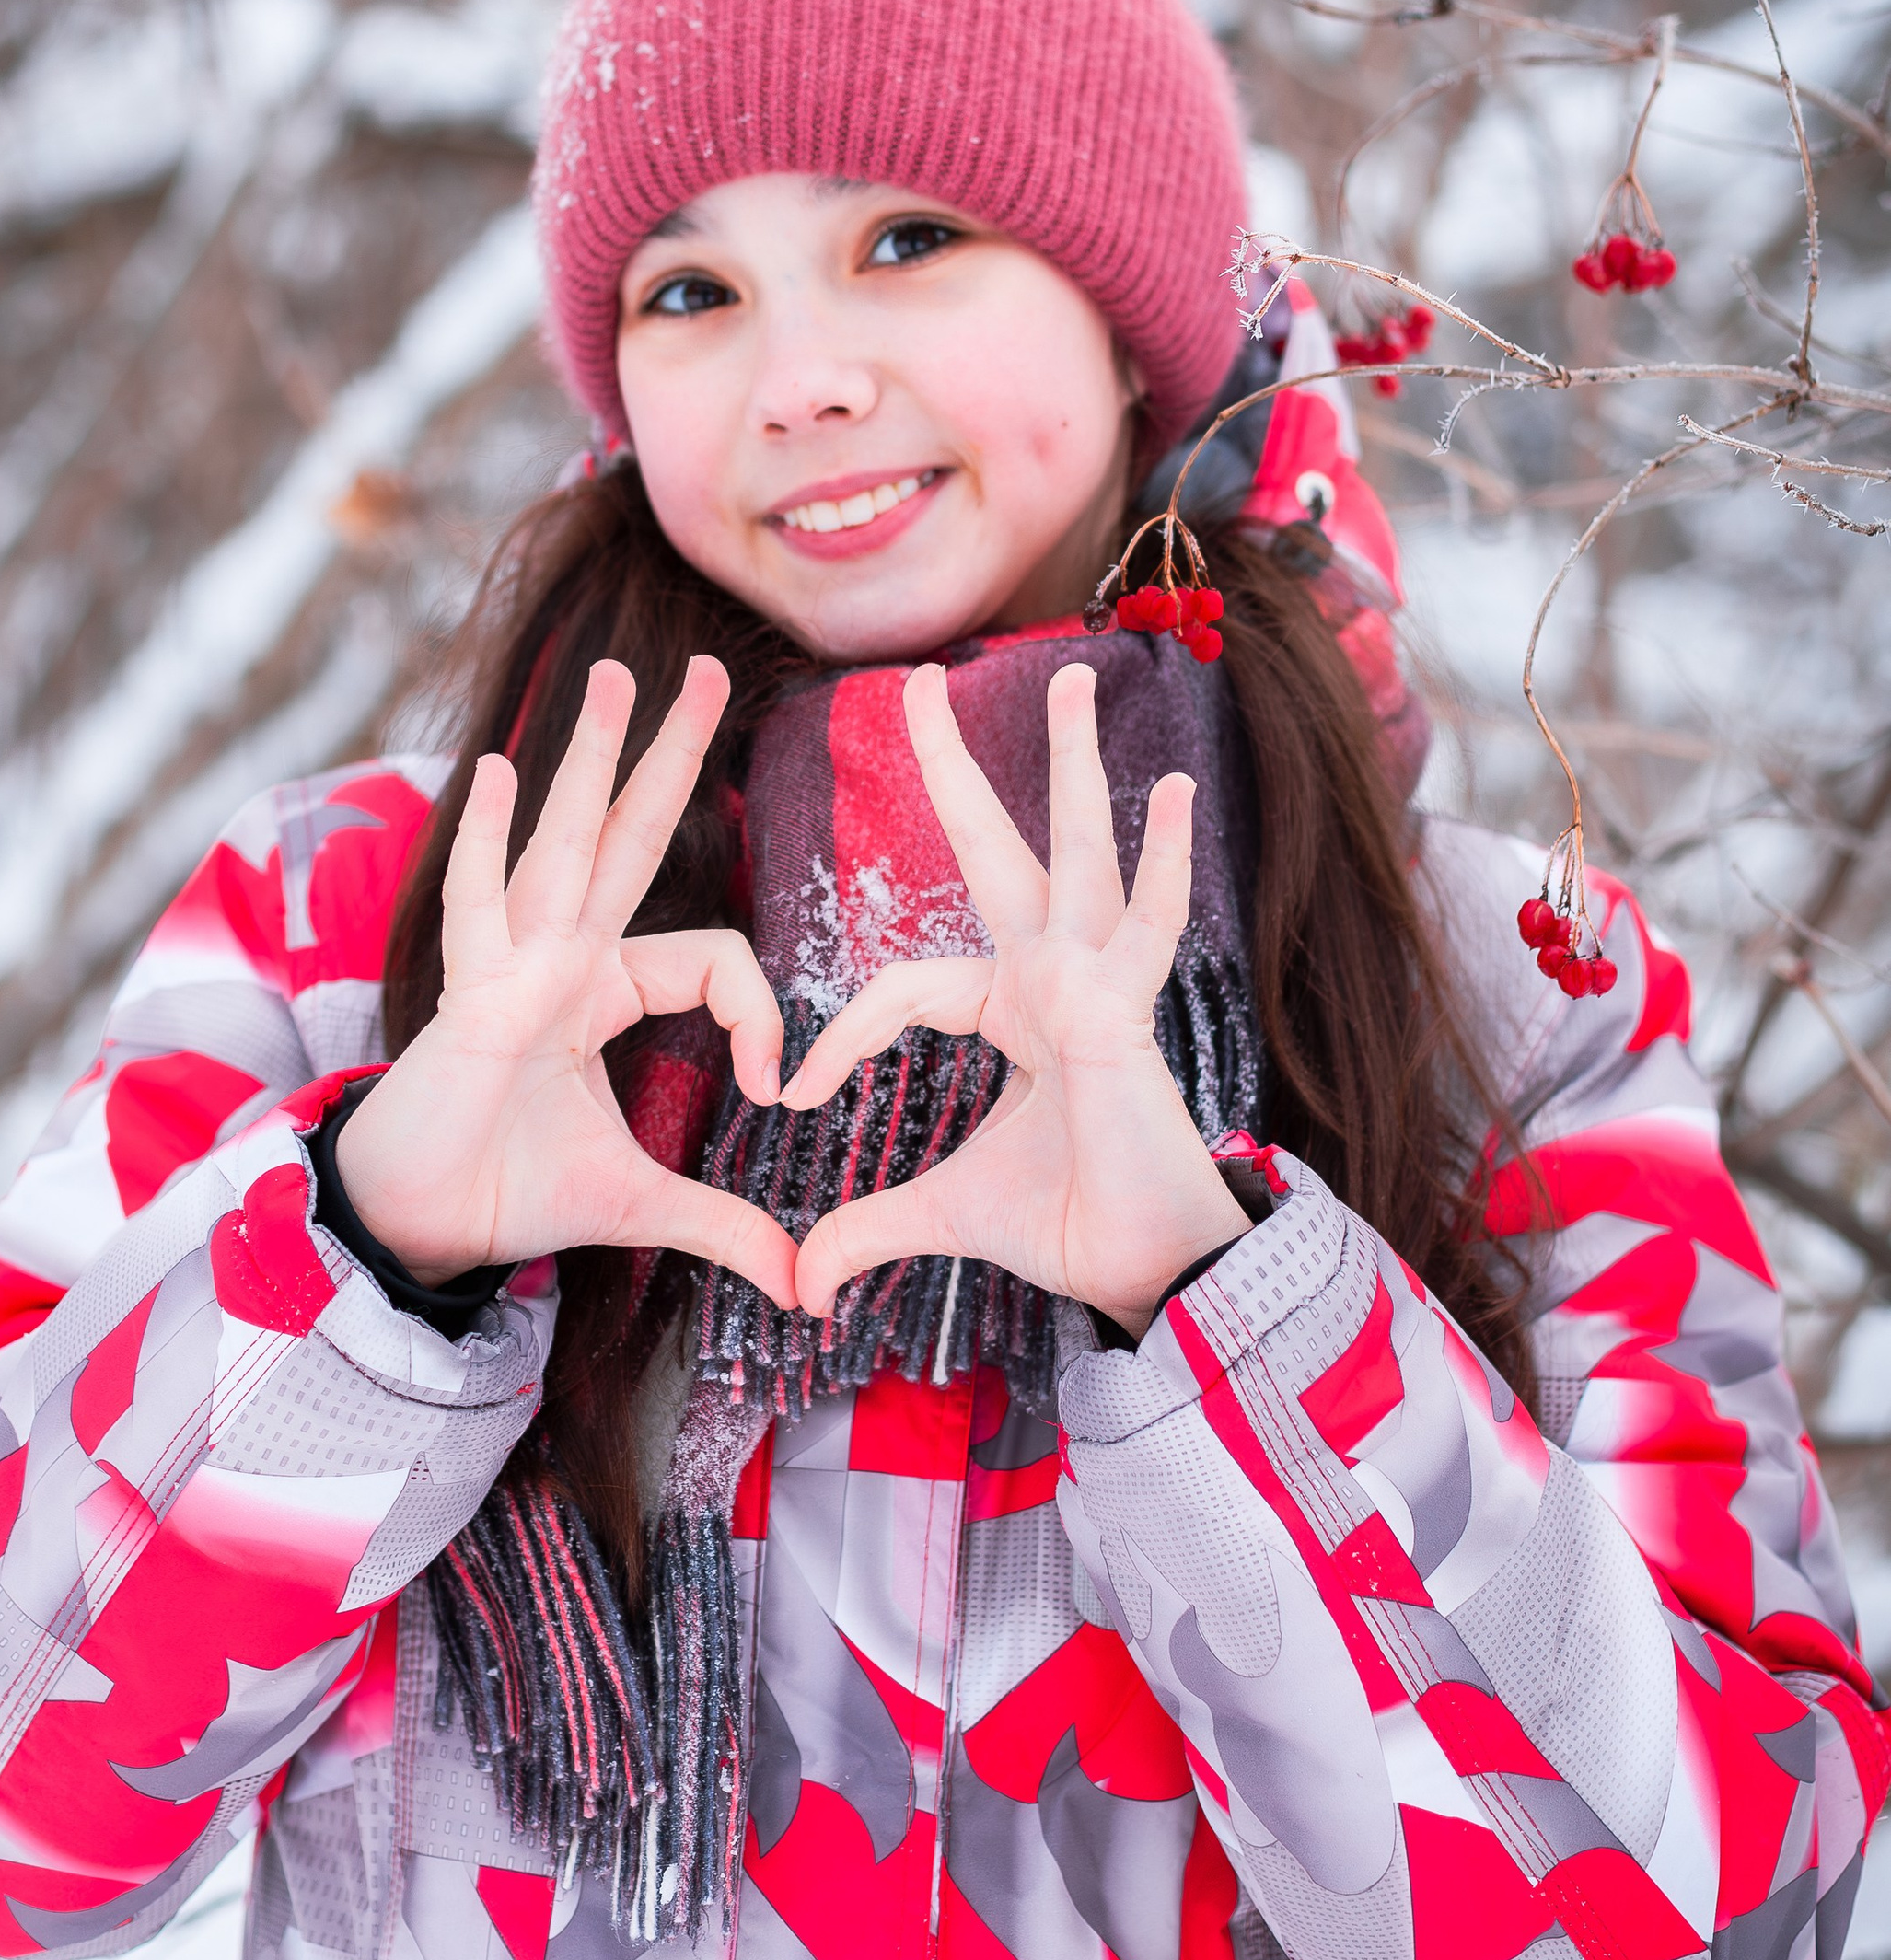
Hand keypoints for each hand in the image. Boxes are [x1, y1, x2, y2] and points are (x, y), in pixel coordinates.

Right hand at [332, 655, 799, 1305]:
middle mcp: (561, 956)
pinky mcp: (475, 1000)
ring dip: (590, 759)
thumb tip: (803, 1283)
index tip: (778, 1088)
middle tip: (710, 668)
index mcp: (603, 987)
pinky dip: (493, 843)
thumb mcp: (639, 1203)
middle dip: (669, 754)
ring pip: (565, 846)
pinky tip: (504, 770)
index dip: (758, 1011)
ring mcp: (513, 967)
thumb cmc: (511, 1188)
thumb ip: (723, 1224)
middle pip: (629, 838)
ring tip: (614, 675)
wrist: (420, 1224)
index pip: (709, 957)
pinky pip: (487, 913)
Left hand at [787, 660, 1245, 1335]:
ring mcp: (1096, 984)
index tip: (789, 1097)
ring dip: (1070, 765)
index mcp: (1011, 1009)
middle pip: (992, 853)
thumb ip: (869, 1228)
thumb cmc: (1066, 1225)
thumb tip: (796, 1283)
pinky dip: (1163, 860)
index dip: (839, 1037)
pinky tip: (1169, 790)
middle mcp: (1053, 977)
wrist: (1146, 1269)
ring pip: (1074, 854)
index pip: (903, 987)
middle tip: (917, 682)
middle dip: (954, 769)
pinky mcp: (1127, 1013)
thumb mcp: (942, 1213)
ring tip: (1067, 676)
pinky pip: (1147, 926)